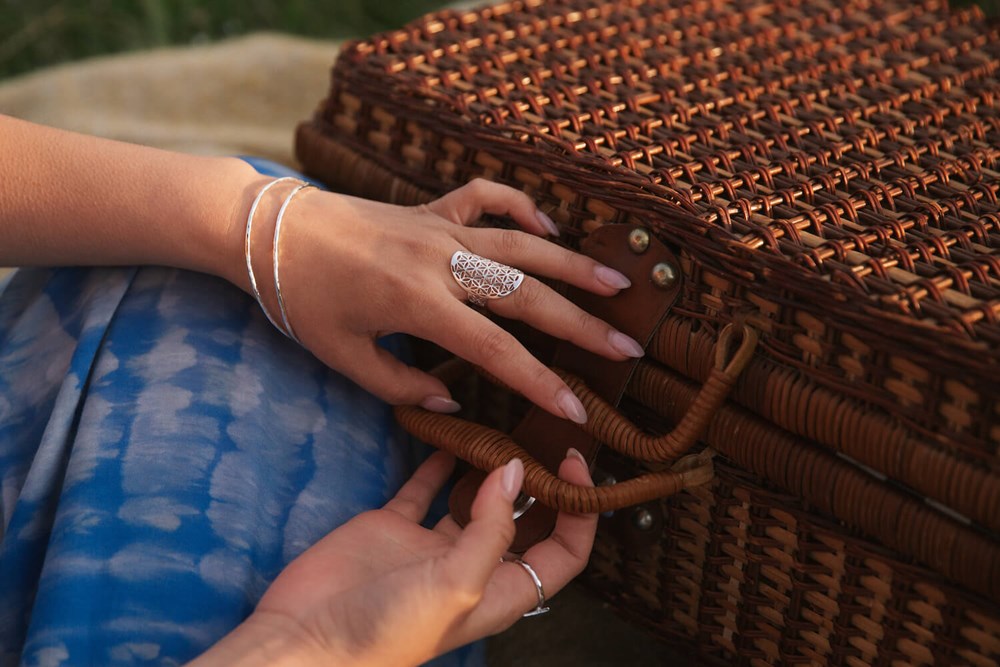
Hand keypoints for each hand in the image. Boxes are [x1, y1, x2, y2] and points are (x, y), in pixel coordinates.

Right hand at [190, 449, 596, 666]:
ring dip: (491, 467)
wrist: (304, 635)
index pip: (561, 554)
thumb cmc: (386, 630)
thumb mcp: (456, 585)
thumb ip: (492, 526)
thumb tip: (515, 471)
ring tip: (507, 427)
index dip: (579, 513)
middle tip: (549, 435)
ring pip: (474, 497)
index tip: (577, 467)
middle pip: (523, 521)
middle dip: (541, 484)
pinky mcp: (393, 526)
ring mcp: (431, 545)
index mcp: (498, 593)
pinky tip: (449, 431)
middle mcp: (471, 567)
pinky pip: (423, 486)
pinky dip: (437, 461)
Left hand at [253, 179, 642, 422]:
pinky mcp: (431, 209)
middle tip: (627, 348)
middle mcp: (440, 262)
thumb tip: (449, 397)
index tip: (576, 410)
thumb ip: (400, 384)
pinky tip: (548, 228)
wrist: (268, 231)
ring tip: (619, 283)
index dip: (541, 383)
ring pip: (522, 244)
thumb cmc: (301, 298)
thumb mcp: (342, 356)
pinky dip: (521, 208)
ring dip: (573, 263)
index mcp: (418, 304)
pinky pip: (486, 199)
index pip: (497, 351)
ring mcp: (439, 229)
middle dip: (581, 326)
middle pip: (527, 295)